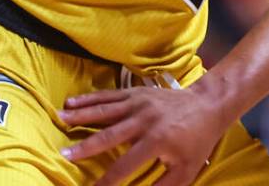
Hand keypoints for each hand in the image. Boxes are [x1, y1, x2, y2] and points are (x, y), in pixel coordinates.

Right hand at [58, 76, 229, 185]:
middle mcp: (145, 120)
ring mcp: (140, 103)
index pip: (124, 166)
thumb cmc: (197, 140)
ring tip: (59, 119)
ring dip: (81, 115)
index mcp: (157, 140)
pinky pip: (110, 96)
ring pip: (105, 110)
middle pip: (109, 135)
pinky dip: (90, 98)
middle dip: (85, 147)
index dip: (105, 182)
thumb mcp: (186, 169)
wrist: (209, 103)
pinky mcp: (138, 93)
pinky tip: (72, 102)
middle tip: (62, 155)